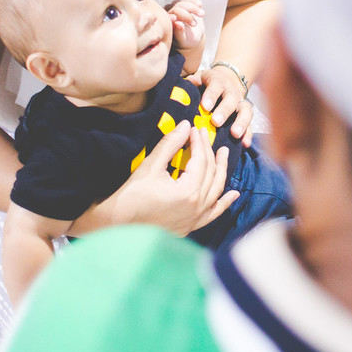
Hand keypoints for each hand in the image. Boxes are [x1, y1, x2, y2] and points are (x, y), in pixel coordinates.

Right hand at [105, 121, 237, 234]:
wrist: (118, 224)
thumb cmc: (131, 196)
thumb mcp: (151, 166)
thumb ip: (170, 144)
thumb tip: (185, 125)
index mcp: (189, 191)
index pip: (201, 160)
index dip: (199, 142)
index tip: (195, 129)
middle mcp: (197, 206)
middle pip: (211, 173)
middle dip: (210, 152)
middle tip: (206, 135)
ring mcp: (195, 219)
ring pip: (216, 191)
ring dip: (222, 172)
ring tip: (224, 154)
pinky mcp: (190, 226)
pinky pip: (213, 213)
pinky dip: (224, 203)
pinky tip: (233, 195)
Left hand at [168, 0, 204, 51]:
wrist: (193, 38)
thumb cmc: (185, 40)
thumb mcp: (183, 39)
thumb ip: (179, 32)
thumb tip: (178, 23)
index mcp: (167, 22)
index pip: (169, 16)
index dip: (173, 17)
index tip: (176, 19)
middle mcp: (171, 14)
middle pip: (177, 9)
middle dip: (187, 15)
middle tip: (195, 24)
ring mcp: (178, 8)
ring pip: (183, 3)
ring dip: (193, 8)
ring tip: (202, 14)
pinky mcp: (186, 5)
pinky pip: (189, 0)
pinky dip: (194, 1)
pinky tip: (200, 5)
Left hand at [192, 64, 255, 146]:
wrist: (223, 82)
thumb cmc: (205, 85)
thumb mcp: (197, 80)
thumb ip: (191, 85)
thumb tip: (183, 93)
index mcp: (218, 82)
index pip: (216, 85)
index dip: (211, 95)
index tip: (205, 106)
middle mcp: (232, 91)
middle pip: (231, 99)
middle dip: (224, 110)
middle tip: (216, 122)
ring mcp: (241, 103)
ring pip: (245, 111)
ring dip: (241, 122)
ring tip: (235, 134)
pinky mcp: (246, 116)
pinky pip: (250, 124)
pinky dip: (248, 134)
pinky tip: (244, 144)